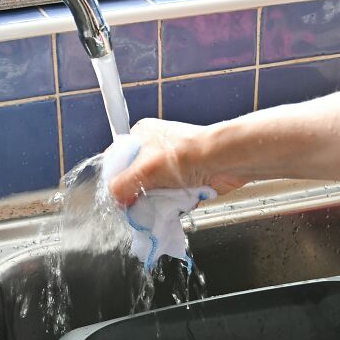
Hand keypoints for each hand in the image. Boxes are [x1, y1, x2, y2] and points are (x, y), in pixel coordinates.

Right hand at [108, 118, 246, 205]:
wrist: (224, 162)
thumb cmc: (187, 155)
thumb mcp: (144, 169)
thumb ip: (121, 185)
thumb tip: (115, 199)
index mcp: (140, 135)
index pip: (118, 161)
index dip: (117, 181)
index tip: (119, 197)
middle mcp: (154, 149)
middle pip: (135, 179)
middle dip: (139, 194)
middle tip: (140, 204)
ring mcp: (171, 165)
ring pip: (152, 191)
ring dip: (157, 201)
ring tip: (164, 202)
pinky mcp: (186, 179)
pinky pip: (170, 198)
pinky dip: (172, 204)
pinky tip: (177, 203)